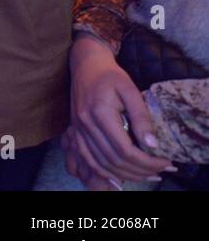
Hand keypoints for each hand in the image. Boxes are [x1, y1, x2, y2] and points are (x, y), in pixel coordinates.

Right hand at [66, 33, 172, 186]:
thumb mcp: (130, 90)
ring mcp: (78, 129)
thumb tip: (152, 145)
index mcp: (99, 113)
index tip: (165, 162)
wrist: (86, 66)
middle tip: (160, 171)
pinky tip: (119, 173)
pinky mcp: (76, 131)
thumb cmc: (110, 76)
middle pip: (113, 160)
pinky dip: (104, 171)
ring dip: (124, 174)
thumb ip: (141, 117)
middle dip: (139, 170)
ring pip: (101, 163)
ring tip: (145, 175)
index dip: (146, 161)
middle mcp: (86, 125)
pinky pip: (88, 158)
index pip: (124, 149)